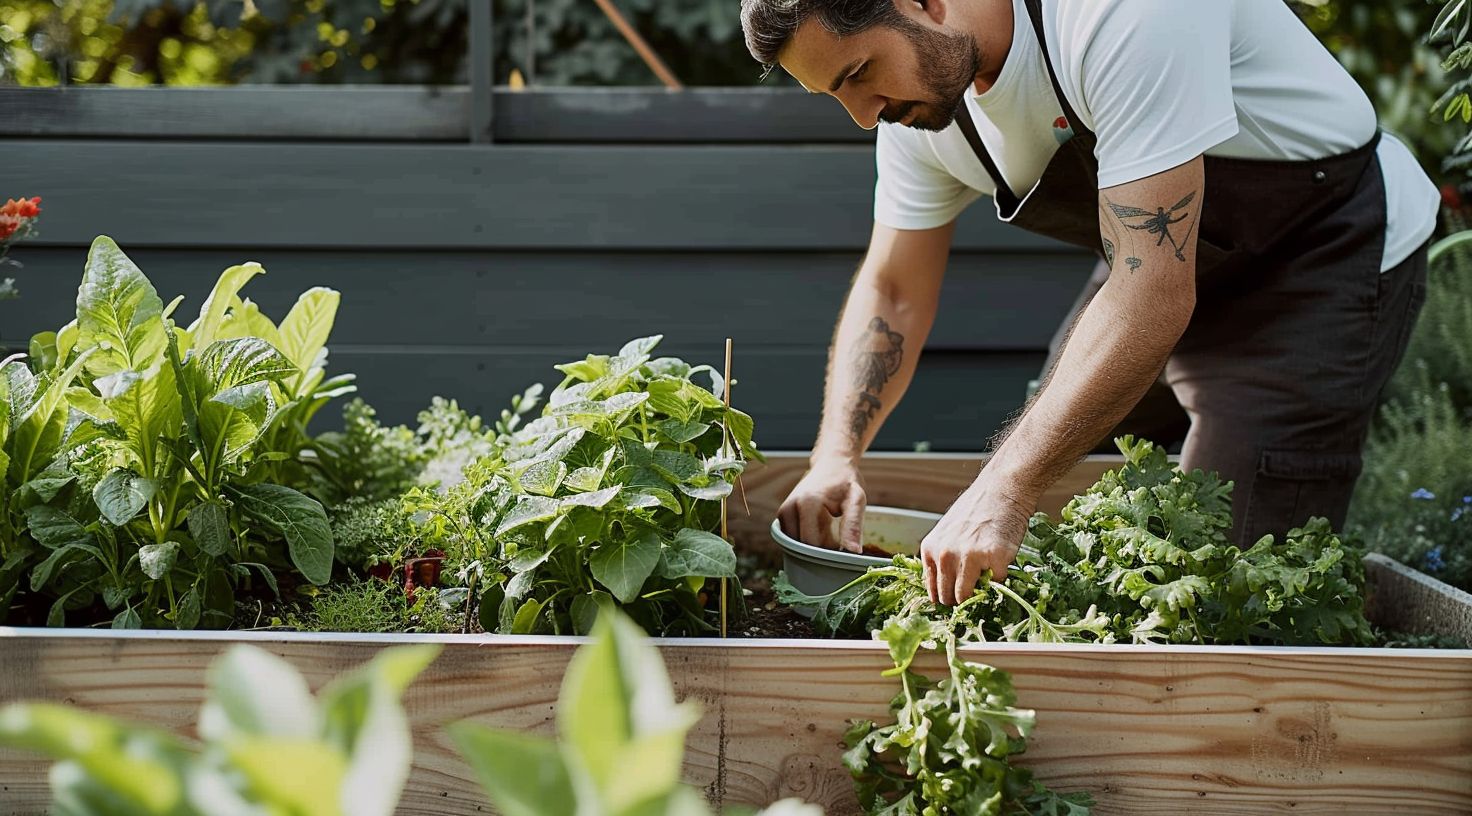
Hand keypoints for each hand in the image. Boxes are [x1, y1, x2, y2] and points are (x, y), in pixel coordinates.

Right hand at [777, 458, 866, 552]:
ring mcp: (783, 512)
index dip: (830, 552)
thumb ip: (854, 525)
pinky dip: (807, 539)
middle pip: (803, 547)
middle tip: (838, 537)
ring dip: (814, 545)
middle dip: (821, 550)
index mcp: (807, 504)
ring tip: (829, 527)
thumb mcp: (856, 500)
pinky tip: (819, 527)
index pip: (814, 545)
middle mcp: (790, 507)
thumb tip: (853, 551)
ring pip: (796, 545)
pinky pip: (793, 539)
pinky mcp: (782, 515)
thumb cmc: (845, 482)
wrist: (832, 465)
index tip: (844, 547)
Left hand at [920, 478, 1033, 604]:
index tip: (953, 601)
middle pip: (949, 597)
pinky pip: (996, 582)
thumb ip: (943, 557)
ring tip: (985, 577)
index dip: (944, 598)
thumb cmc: (977, 508)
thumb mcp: (948, 531)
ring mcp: (969, 558)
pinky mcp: (993, 559)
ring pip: (968, 595)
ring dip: (978, 593)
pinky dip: (1000, 576)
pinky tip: (1000, 559)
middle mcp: (945, 555)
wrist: (1002, 489)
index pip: (932, 589)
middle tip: (972, 593)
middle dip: (960, 599)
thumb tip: (946, 587)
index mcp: (931, 548)